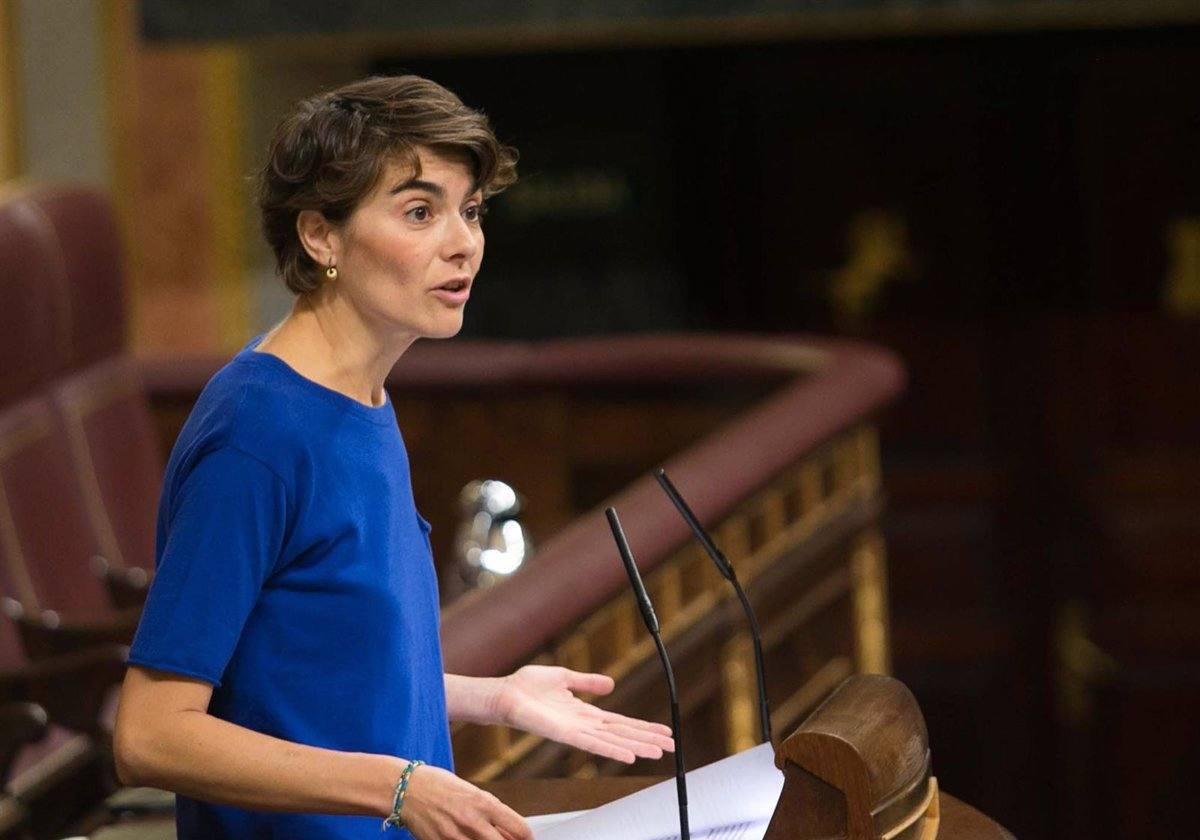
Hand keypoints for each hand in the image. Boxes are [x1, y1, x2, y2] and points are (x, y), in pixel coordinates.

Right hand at [401, 764, 529, 839]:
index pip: (520, 829)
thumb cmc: (439, 785)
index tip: (526, 839)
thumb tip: (509, 832)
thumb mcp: (471, 792)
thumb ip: (491, 812)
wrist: (406, 789)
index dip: (527, 838)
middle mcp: (473, 822)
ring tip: (484, 837)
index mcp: (484, 803)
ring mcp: (456, 837)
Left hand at [494, 665, 674, 763]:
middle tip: (672, 747)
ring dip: (636, 747)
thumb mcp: (564, 678)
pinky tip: (629, 756)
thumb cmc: (527, 686)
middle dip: (647, 740)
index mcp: (585, 713)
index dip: (642, 727)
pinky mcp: (565, 735)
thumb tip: (611, 684)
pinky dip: (612, 750)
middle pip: (622, 734)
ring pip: (613, 742)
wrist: (505, 694)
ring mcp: (575, 732)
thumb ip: (587, 683)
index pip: (620, 723)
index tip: (664, 731)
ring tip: (658, 753)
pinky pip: (593, 744)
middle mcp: (584, 725)